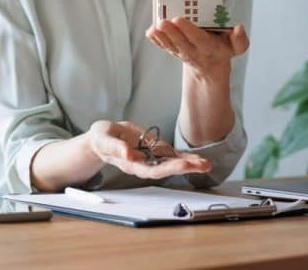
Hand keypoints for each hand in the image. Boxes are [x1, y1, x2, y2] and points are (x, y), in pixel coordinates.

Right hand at [86, 120, 210, 178]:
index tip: (182, 165)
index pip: (150, 169)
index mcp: (130, 163)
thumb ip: (114, 147)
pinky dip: (186, 157)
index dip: (166, 168)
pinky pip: (172, 157)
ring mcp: (150, 159)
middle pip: (166, 169)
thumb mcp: (103, 139)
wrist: (104, 137)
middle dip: (185, 167)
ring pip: (171, 164)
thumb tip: (128, 154)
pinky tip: (199, 159)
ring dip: (189, 164)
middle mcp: (143, 164)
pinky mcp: (154, 152)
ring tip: (206, 164)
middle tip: (202, 165)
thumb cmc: (102, 138)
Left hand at [146, 17, 248, 82]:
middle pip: (180, 42)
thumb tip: (239, 28)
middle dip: (171, 32)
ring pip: (169, 45)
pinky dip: (156, 40)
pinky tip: (151, 31)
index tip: (179, 19)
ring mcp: (181, 52)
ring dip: (161, 36)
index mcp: (209, 47)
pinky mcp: (173, 51)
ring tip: (155, 26)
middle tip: (162, 21)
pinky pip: (163, 46)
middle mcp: (193, 51)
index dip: (188, 29)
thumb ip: (240, 39)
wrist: (210, 68)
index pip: (198, 38)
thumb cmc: (223, 50)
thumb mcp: (236, 48)